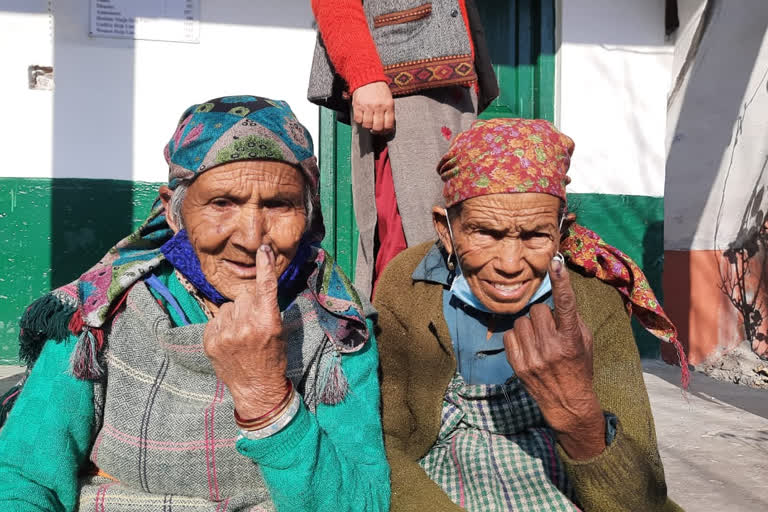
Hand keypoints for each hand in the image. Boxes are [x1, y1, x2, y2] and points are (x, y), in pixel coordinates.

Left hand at [203, 244, 288, 418]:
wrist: (257, 388)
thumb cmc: (272, 359)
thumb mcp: (278, 332)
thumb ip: (267, 310)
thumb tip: (257, 290)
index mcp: (267, 322)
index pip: (265, 287)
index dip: (264, 266)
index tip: (262, 249)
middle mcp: (245, 325)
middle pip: (244, 296)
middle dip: (249, 304)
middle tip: (254, 323)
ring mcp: (225, 334)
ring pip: (228, 307)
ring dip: (234, 315)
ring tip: (241, 334)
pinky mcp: (210, 341)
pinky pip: (215, 319)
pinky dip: (222, 326)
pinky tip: (230, 340)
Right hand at [352, 81, 394, 133]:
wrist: (367, 78)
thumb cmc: (378, 89)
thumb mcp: (388, 99)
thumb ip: (388, 111)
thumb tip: (388, 126)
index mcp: (388, 105)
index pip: (388, 125)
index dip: (386, 131)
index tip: (384, 131)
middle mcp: (378, 106)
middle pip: (377, 127)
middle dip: (377, 131)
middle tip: (376, 129)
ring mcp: (367, 106)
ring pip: (367, 125)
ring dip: (368, 126)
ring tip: (369, 122)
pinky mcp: (358, 105)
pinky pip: (358, 120)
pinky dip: (360, 121)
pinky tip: (362, 117)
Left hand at [503, 256, 605, 459]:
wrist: (567, 402)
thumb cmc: (579, 367)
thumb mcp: (584, 341)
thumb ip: (572, 319)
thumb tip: (557, 296)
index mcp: (571, 339)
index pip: (565, 305)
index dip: (562, 282)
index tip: (556, 263)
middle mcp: (551, 347)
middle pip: (537, 310)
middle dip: (543, 315)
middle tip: (549, 327)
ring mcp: (532, 357)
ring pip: (521, 321)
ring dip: (529, 326)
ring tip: (539, 339)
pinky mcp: (517, 365)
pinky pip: (509, 334)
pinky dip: (517, 337)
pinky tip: (528, 346)